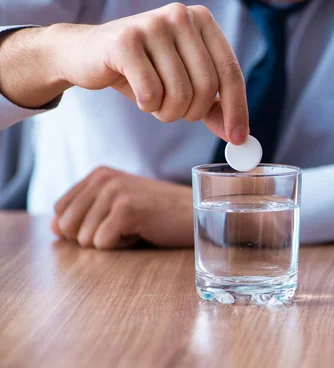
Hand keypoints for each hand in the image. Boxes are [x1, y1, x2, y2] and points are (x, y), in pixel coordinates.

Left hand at [51, 166, 193, 249]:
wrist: (194, 213)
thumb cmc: (157, 213)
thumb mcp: (117, 205)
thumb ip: (84, 212)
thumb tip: (53, 228)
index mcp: (98, 174)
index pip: (60, 211)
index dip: (81, 227)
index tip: (111, 221)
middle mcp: (103, 178)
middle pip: (67, 227)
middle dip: (94, 236)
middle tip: (125, 226)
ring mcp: (115, 192)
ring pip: (85, 239)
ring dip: (112, 241)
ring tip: (137, 227)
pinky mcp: (127, 209)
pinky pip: (103, 244)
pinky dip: (123, 246)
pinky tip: (142, 231)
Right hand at [52, 3, 247, 143]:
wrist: (85, 54)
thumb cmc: (141, 70)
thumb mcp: (182, 85)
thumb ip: (212, 107)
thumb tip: (238, 136)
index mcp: (203, 20)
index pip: (231, 72)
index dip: (236, 109)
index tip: (239, 139)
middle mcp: (182, 15)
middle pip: (206, 86)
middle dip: (192, 112)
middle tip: (175, 113)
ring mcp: (153, 24)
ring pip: (180, 93)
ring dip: (167, 111)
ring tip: (154, 100)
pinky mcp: (125, 40)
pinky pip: (151, 93)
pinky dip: (147, 105)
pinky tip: (136, 92)